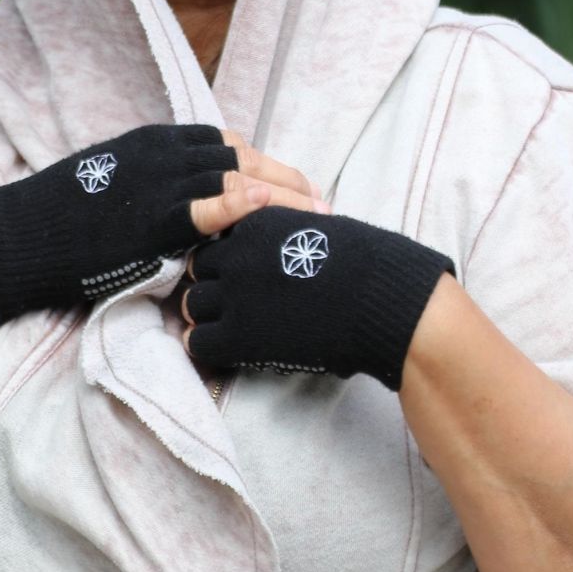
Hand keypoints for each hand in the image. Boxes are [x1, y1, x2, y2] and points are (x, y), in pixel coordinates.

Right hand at [0, 121, 326, 327]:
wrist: (20, 235)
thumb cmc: (62, 218)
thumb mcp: (117, 184)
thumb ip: (155, 183)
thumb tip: (188, 203)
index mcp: (156, 140)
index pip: (229, 144)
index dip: (268, 166)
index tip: (297, 188)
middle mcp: (163, 152)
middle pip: (243, 156)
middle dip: (289, 181)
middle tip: (325, 207)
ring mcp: (157, 181)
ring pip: (237, 176)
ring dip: (283, 195)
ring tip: (319, 217)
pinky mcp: (148, 216)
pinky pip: (203, 205)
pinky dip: (237, 203)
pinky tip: (267, 207)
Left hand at [180, 205, 455, 389]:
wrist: (380, 300)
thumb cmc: (365, 265)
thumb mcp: (319, 229)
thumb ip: (286, 235)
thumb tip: (278, 249)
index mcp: (255, 222)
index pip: (217, 236)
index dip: (228, 258)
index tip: (243, 273)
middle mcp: (235, 253)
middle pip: (197, 269)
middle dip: (212, 284)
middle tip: (235, 303)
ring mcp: (232, 294)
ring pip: (192, 305)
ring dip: (209, 316)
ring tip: (235, 328)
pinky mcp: (236, 334)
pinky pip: (199, 342)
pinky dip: (212, 347)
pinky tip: (234, 349)